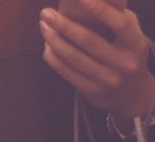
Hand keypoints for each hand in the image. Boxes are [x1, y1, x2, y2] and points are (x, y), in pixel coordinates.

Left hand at [40, 0, 154, 117]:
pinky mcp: (92, 92)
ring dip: (54, 41)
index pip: (120, 25)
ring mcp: (108, 80)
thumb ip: (116, 18)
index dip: (101, 11)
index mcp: (135, 44)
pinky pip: (67, 72)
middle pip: (89, 41)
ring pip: (74, 58)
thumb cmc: (124, 53)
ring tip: (43, 26)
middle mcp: (124, 63)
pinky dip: (54, 58)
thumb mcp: (128, 37)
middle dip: (64, 25)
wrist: (130, 94)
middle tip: (46, 13)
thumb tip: (89, 0)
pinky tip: (47, 46)